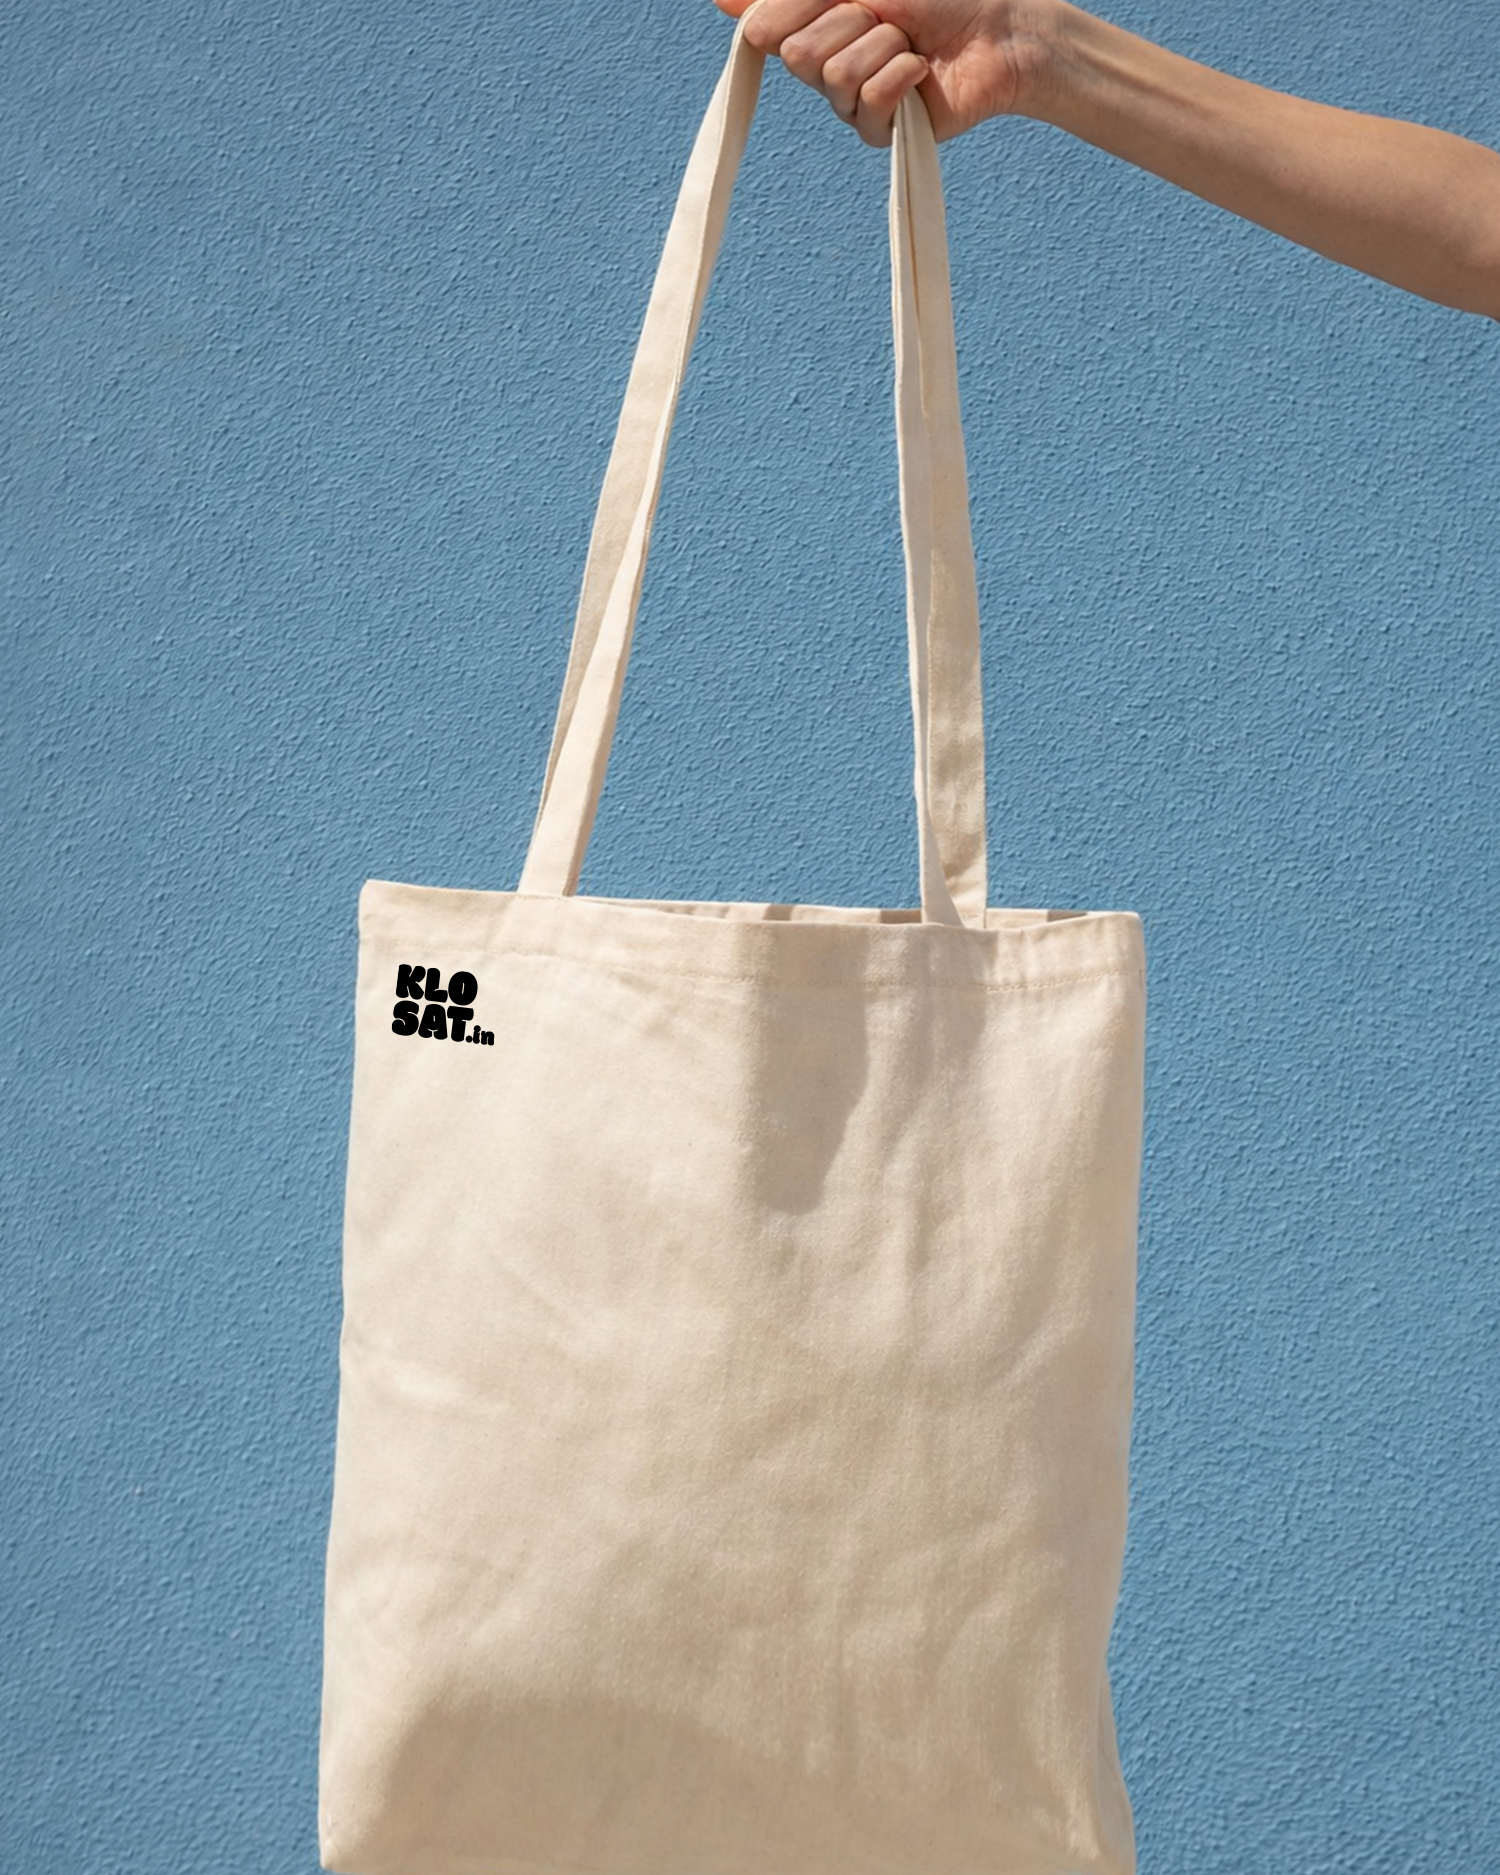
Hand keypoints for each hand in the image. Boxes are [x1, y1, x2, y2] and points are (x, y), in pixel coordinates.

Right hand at [713, 0, 1055, 146]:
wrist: (995, 27)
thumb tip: (719, 0)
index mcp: (810, 26)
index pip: (761, 29)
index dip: (790, 10)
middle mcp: (822, 69)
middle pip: (797, 54)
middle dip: (848, 21)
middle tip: (885, 16)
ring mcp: (849, 105)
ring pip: (834, 76)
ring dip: (882, 46)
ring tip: (910, 43)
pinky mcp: (880, 134)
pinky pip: (868, 104)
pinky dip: (900, 75)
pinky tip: (922, 70)